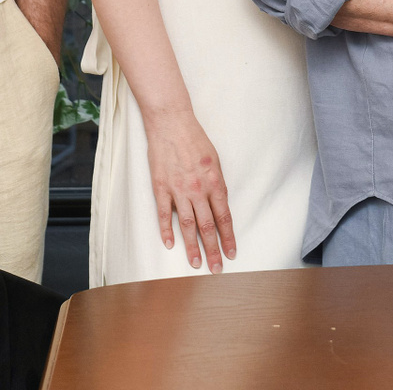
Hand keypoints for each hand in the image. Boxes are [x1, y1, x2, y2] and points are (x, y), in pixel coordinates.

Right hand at [143, 108, 235, 271]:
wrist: (171, 122)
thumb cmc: (195, 139)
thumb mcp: (215, 160)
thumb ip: (217, 184)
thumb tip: (220, 204)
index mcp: (215, 183)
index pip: (224, 217)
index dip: (228, 238)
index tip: (231, 253)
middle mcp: (198, 190)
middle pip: (207, 227)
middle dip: (213, 250)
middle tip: (216, 269)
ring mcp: (178, 190)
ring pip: (188, 225)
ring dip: (192, 247)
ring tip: (196, 264)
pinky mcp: (161, 187)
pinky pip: (165, 214)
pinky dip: (167, 230)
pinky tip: (170, 244)